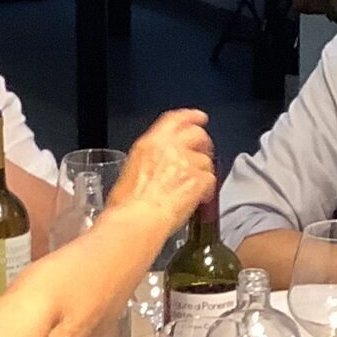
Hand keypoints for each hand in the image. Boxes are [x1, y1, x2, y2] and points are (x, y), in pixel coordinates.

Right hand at [108, 109, 214, 236]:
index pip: (175, 120)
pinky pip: (211, 180)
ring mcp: (186, 163)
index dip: (190, 117)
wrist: (136, 220)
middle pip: (197, 135)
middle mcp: (170, 148)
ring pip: (206, 161)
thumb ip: (147, 162)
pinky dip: (208, 190)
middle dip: (203, 144)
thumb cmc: (126, 205)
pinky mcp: (198, 180)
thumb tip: (154, 169)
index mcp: (150, 143)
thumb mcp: (129, 172)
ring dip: (203, 172)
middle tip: (203, 155)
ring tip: (196, 187)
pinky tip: (201, 199)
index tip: (199, 118)